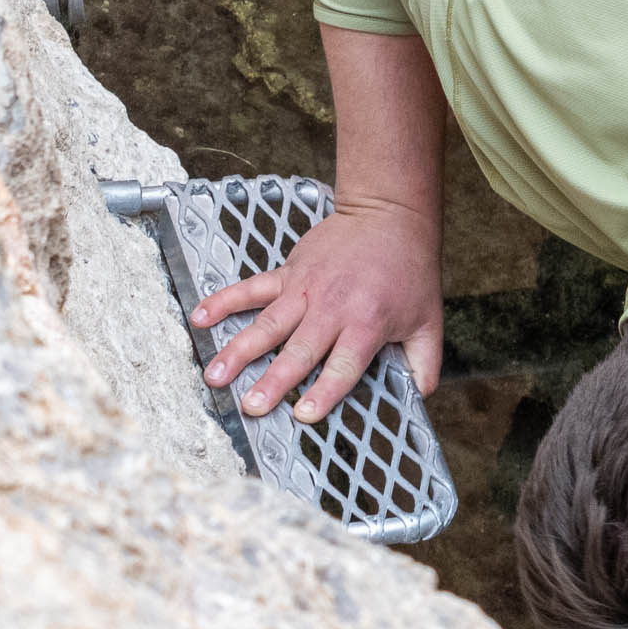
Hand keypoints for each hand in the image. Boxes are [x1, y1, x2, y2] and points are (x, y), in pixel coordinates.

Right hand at [194, 196, 443, 416]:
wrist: (388, 214)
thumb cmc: (409, 270)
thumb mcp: (428, 318)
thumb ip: (424, 363)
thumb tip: (421, 400)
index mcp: (366, 324)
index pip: (343, 365)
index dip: (324, 392)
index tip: (303, 414)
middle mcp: (331, 308)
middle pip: (299, 350)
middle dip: (273, 380)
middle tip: (249, 406)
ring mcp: (305, 288)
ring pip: (267, 324)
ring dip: (239, 350)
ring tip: (215, 375)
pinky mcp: (289, 271)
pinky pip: (251, 287)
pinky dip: (224, 301)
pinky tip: (199, 316)